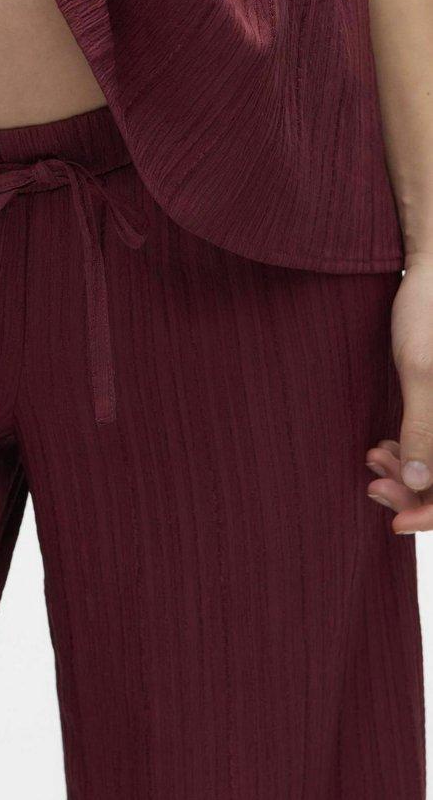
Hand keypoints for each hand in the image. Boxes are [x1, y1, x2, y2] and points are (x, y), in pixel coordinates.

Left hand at [367, 256, 432, 531]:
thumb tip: (416, 481)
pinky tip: (381, 447)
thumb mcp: (421, 369)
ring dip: (409, 474)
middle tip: (372, 484)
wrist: (431, 276)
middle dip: (414, 493)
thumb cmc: (428, 313)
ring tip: (372, 457)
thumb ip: (424, 426)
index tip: (394, 523)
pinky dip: (411, 454)